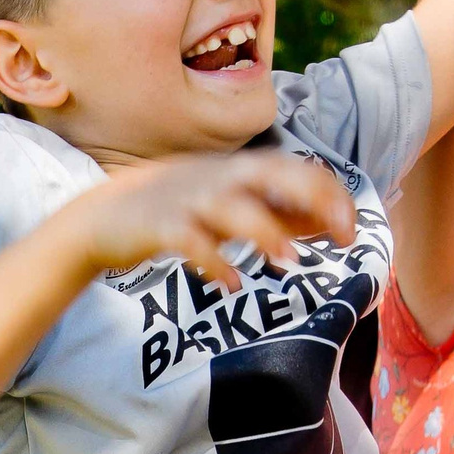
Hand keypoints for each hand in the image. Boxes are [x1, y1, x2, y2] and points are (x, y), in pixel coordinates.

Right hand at [72, 152, 356, 291]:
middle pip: (272, 175)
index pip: (296, 169)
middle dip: (312, 198)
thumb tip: (332, 221)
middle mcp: (218, 178)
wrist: (102, 217)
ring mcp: (188, 201)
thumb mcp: (231, 203)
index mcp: (239, 170)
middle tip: (341, 235)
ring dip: (264, 230)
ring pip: (232, 207)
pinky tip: (230, 284)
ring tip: (289, 259)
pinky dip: (213, 263)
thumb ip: (279, 210)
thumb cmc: (177, 209)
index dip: (330, 195)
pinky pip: (191, 242)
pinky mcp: (160, 227)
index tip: (351, 230)